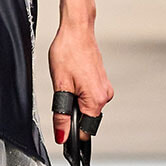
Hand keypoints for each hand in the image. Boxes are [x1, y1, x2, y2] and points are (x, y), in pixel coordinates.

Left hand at [49, 20, 112, 148]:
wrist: (77, 30)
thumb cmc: (68, 52)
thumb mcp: (60, 86)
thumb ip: (61, 114)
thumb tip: (62, 135)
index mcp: (96, 100)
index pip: (85, 131)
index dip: (71, 134)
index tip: (61, 132)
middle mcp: (105, 96)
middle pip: (86, 119)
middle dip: (72, 115)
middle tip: (61, 95)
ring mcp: (105, 88)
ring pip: (87, 107)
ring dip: (75, 102)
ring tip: (66, 83)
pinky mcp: (101, 82)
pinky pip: (90, 97)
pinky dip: (79, 94)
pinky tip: (72, 80)